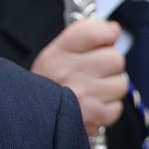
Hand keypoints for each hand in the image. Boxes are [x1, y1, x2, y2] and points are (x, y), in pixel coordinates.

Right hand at [30, 19, 126, 134]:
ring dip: (110, 89)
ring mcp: (81, 95)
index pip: (95, 32)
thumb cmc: (45, 86)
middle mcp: (68, 72)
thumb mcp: (53, 54)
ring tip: (92, 92)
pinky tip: (92, 106)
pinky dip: (108, 109)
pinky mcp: (92, 117)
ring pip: (121, 84)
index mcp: (58, 53)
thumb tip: (113, 29)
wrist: (28, 118)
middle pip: (115, 58)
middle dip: (109, 66)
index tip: (108, 38)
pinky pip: (117, 107)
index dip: (108, 34)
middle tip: (95, 72)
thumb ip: (82, 36)